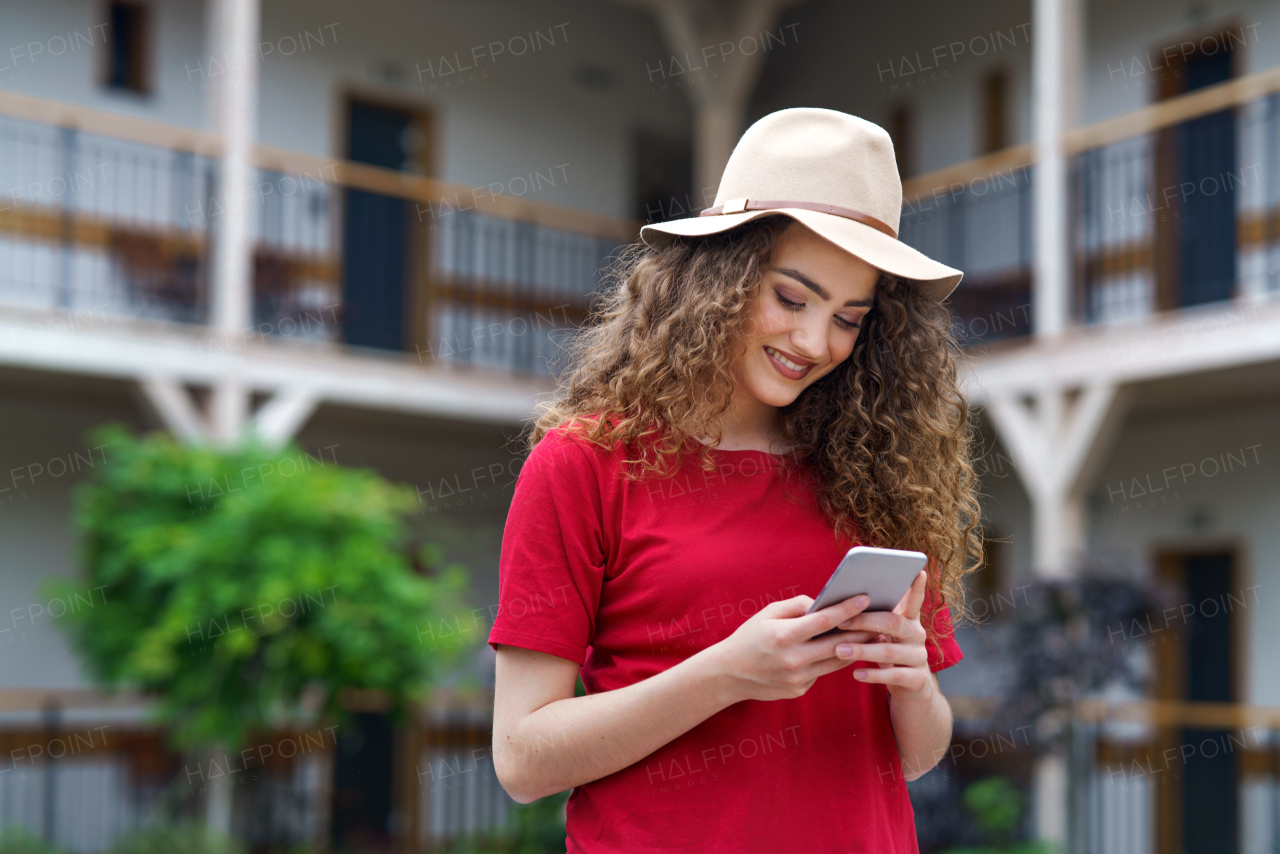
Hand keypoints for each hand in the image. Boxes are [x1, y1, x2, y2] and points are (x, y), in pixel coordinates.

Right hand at [711, 594, 879, 703]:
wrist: (728, 674)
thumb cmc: (749, 638)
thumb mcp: (767, 614)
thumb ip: (796, 606)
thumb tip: (823, 603)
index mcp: (783, 636)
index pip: (824, 620)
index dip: (847, 609)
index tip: (865, 598)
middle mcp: (792, 659)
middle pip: (838, 644)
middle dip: (861, 630)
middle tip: (879, 619)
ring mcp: (797, 678)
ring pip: (836, 661)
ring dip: (855, 648)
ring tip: (870, 635)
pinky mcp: (800, 690)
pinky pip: (822, 671)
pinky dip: (831, 660)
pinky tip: (841, 651)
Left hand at [834, 569, 932, 700]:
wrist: (908, 685)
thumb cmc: (888, 650)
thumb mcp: (884, 634)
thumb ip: (872, 619)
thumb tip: (842, 605)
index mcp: (910, 619)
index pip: (915, 600)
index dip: (918, 587)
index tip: (919, 572)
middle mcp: (918, 635)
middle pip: (893, 622)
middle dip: (865, 621)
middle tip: (840, 622)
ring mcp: (919, 656)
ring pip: (889, 651)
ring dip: (862, 650)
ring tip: (839, 650)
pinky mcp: (917, 678)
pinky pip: (893, 675)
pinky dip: (872, 674)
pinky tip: (856, 674)